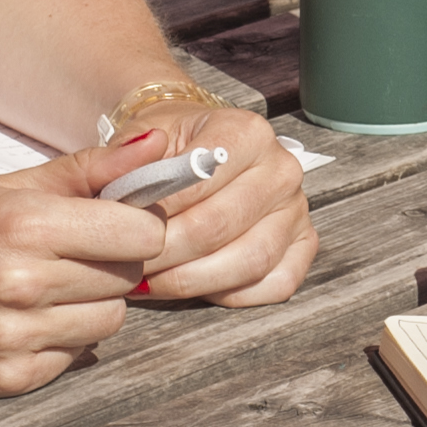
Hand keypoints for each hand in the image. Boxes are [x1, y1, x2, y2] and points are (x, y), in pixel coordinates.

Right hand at [0, 141, 181, 395]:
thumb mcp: (4, 187)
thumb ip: (87, 168)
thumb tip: (157, 142)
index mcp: (22, 224)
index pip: (141, 232)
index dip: (139, 224)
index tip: (118, 220)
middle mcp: (19, 284)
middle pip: (130, 276)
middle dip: (112, 261)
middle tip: (71, 251)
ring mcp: (12, 338)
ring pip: (111, 320)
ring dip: (91, 302)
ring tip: (46, 285)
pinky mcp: (5, 379)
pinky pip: (77, 357)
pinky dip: (63, 338)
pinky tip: (25, 318)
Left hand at [111, 102, 316, 307]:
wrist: (196, 159)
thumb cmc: (168, 153)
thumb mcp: (135, 141)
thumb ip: (123, 155)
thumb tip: (138, 155)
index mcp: (246, 132)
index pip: (198, 180)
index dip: (153, 213)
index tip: (122, 230)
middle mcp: (281, 168)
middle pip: (219, 227)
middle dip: (164, 255)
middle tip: (128, 267)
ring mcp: (297, 209)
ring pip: (249, 261)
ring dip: (192, 281)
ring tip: (152, 282)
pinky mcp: (304, 244)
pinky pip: (275, 284)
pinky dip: (232, 294)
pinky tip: (196, 286)